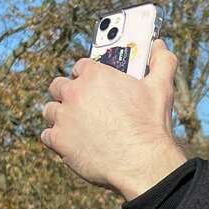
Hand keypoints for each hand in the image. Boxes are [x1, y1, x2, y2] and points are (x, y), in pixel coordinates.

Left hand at [42, 40, 186, 200]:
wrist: (143, 163)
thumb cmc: (151, 125)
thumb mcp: (161, 88)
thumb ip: (161, 62)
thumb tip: (159, 45)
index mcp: (95, 74)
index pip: (80, 66)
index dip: (87, 76)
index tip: (94, 85)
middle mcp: (74, 92)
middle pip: (59, 86)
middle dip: (69, 94)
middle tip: (85, 106)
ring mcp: (63, 116)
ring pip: (50, 110)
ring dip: (60, 115)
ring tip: (76, 125)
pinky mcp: (58, 140)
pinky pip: (47, 135)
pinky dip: (57, 139)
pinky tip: (72, 142)